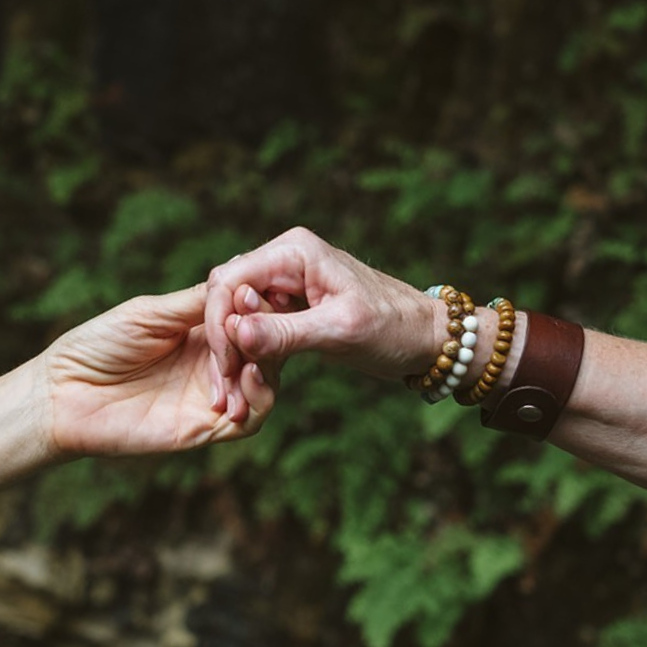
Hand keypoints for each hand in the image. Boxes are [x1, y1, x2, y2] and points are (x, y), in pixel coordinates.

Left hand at [41, 283, 274, 456]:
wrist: (62, 394)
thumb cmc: (96, 346)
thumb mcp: (150, 313)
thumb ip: (196, 303)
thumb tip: (243, 281)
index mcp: (202, 332)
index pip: (251, 317)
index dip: (261, 304)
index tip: (258, 292)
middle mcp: (213, 364)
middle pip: (266, 348)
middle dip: (267, 331)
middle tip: (257, 318)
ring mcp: (212, 397)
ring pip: (266, 383)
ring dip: (267, 362)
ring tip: (251, 347)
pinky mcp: (205, 428)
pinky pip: (250, 419)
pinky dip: (260, 397)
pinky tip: (248, 374)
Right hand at [205, 227, 446, 406]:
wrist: (427, 339)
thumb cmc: (395, 327)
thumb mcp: (341, 331)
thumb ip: (287, 332)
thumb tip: (238, 332)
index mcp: (294, 250)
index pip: (229, 281)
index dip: (220, 325)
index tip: (227, 368)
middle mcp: (285, 259)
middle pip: (225, 295)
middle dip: (221, 342)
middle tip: (225, 391)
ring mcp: (286, 282)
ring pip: (235, 314)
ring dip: (231, 353)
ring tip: (233, 395)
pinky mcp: (291, 307)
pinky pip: (254, 327)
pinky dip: (248, 355)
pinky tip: (250, 384)